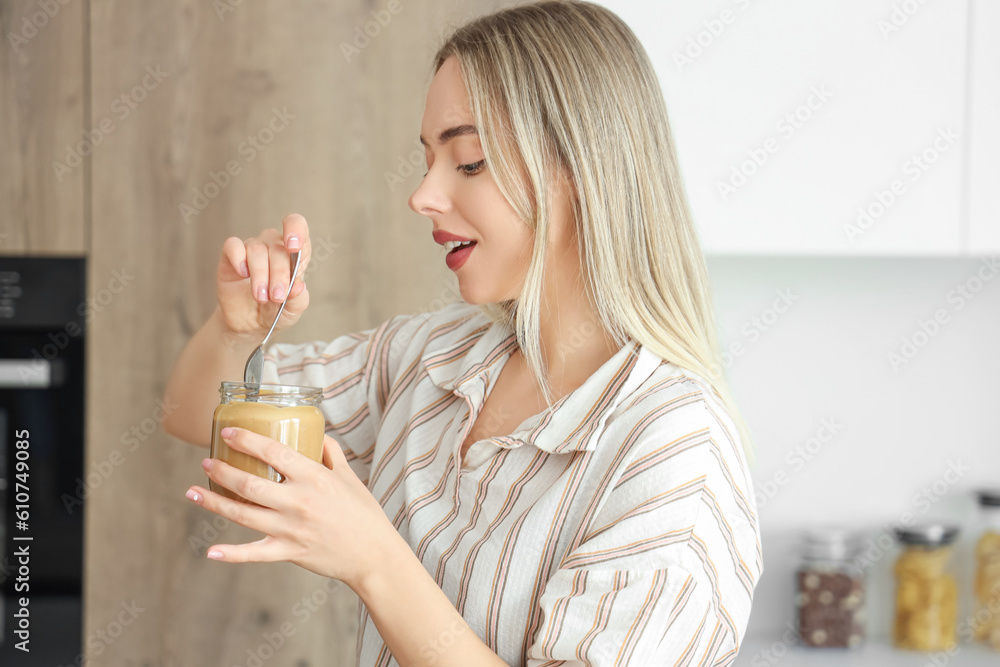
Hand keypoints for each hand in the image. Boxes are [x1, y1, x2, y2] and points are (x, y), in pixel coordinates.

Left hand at [185, 427, 399, 589]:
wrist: (373, 554)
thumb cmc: (364, 513)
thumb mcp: (349, 477)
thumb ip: (332, 454)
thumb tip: (319, 434)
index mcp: (314, 478)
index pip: (273, 453)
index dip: (247, 441)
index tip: (228, 433)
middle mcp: (299, 501)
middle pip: (249, 484)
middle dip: (222, 471)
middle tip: (206, 462)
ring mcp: (291, 529)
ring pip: (243, 514)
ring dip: (213, 502)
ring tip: (192, 492)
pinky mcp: (289, 552)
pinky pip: (254, 554)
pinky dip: (231, 553)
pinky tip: (211, 551)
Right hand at [216, 213, 311, 342]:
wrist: (250, 324)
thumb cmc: (276, 311)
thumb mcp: (293, 310)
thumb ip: (298, 299)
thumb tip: (298, 286)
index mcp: (295, 254)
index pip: (297, 226)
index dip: (296, 230)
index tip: (293, 248)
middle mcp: (274, 246)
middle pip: (277, 247)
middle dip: (279, 274)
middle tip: (276, 297)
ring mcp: (252, 249)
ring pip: (256, 249)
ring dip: (260, 275)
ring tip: (261, 297)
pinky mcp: (231, 256)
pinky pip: (233, 246)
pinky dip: (238, 259)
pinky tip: (242, 274)